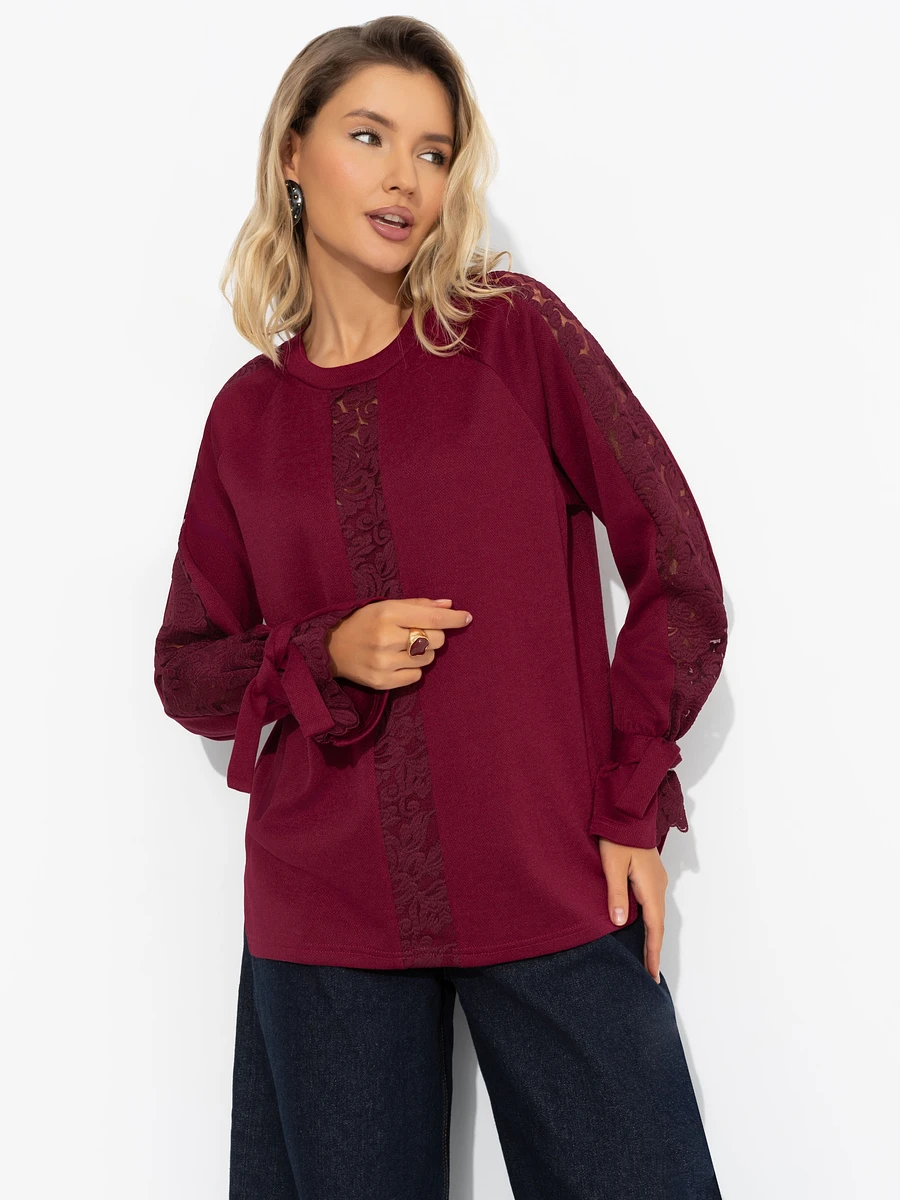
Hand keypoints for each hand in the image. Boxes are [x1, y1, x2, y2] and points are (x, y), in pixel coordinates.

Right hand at [325, 598, 471, 689]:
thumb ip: (417, 605)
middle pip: (435, 640)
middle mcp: (386, 638)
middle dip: (433, 636)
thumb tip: (448, 605)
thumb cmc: (362, 622)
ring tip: (404, 648)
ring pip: (427, 659)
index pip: (431, 618)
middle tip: (419, 633)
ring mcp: (383, 662)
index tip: (467, 618)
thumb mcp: (385, 606)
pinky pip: (416, 676)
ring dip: (423, 652)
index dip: (453, 618)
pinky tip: (397, 662)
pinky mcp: (381, 682)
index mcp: (387, 613)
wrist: (329, 649)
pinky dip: (413, 669)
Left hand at [597, 838, 667, 983]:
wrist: (627, 813)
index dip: (653, 953)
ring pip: (655, 914)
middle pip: (657, 924)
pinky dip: (649, 920)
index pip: (654, 928)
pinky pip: (651, 903)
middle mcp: (658, 886)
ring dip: (652, 935)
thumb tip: (619, 923)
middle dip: (653, 949)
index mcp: (650, 887)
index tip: (652, 975)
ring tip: (647, 956)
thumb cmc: (617, 837)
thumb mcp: (612, 866)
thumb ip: (616, 894)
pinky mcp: (650, 874)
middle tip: (650, 974)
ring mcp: (656, 879)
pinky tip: (642, 927)